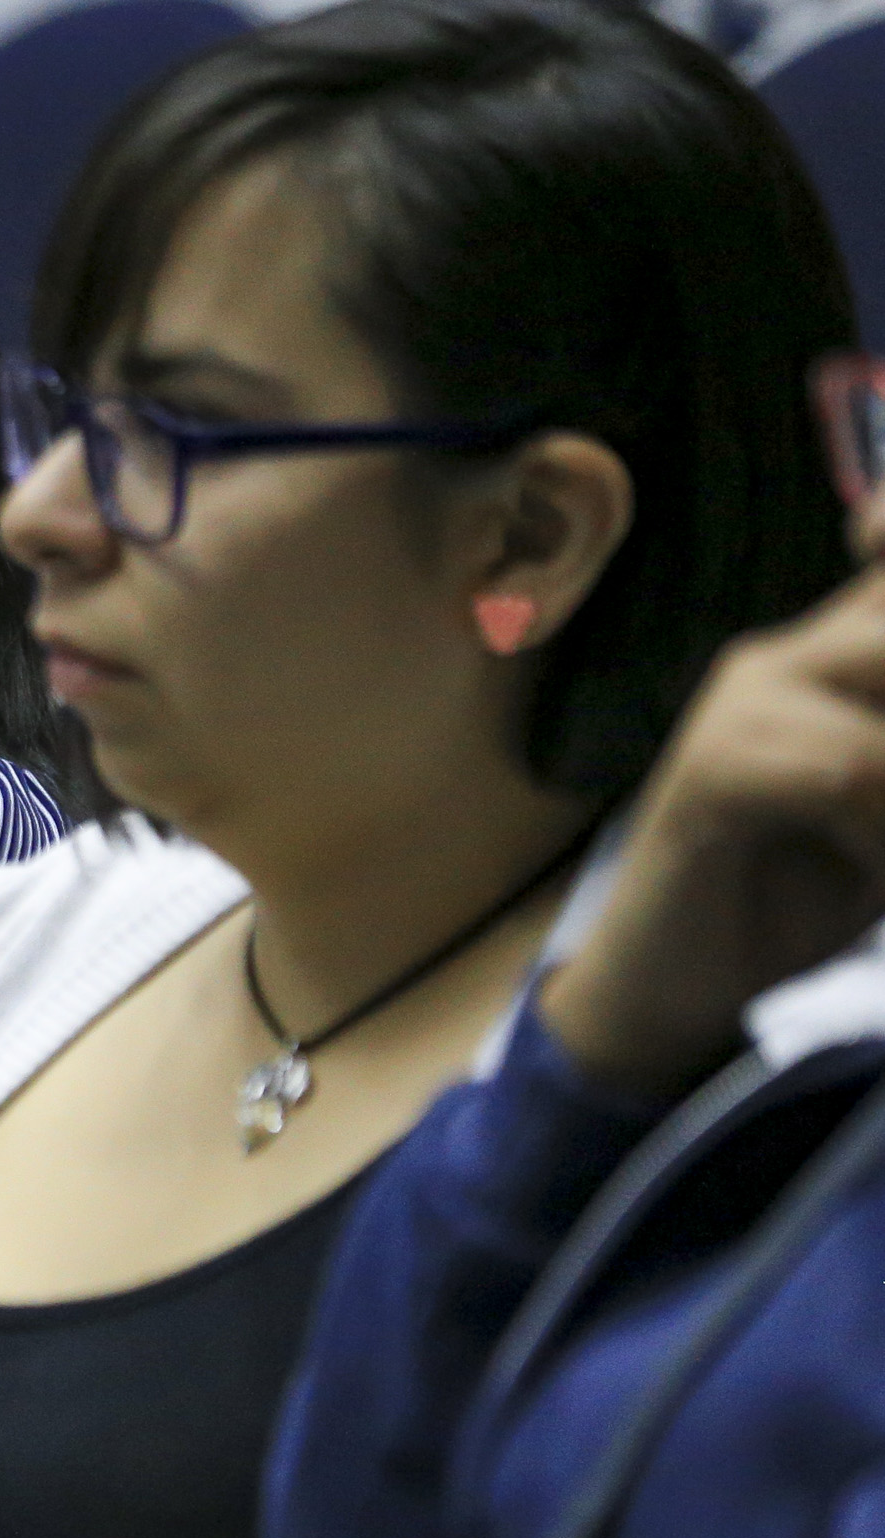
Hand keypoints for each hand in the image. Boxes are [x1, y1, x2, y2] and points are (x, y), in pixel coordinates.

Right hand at [542, 548, 884, 1104]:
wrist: (674, 985)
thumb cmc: (794, 896)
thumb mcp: (884, 804)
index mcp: (821, 659)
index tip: (878, 553)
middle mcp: (777, 659)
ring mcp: (739, 704)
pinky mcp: (714, 767)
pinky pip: (848, 771)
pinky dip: (882, 832)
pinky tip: (866, 867)